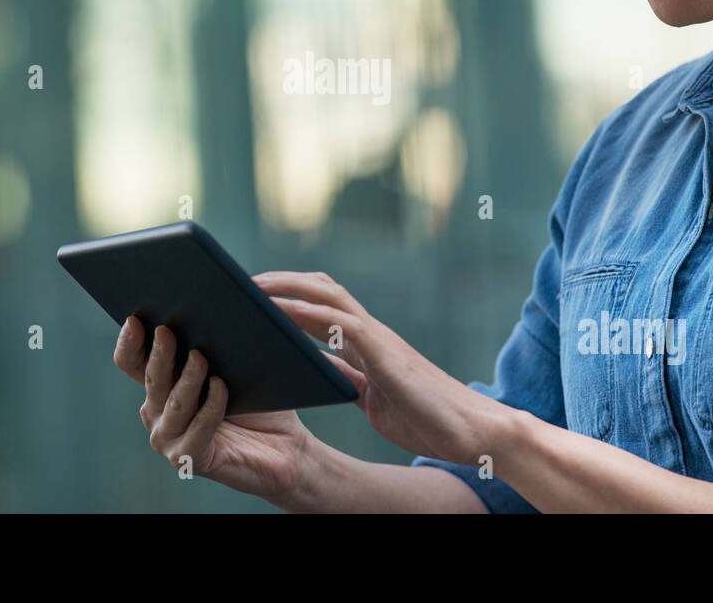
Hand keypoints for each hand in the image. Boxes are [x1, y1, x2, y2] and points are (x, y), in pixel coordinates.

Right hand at [113, 316, 313, 500]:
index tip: (136, 317)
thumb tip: (216, 302)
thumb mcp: (236, 364)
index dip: (129, 341)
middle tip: (168, 330)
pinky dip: (210, 408)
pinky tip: (221, 387)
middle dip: (159, 353)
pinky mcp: (189, 458)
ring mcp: (170, 437)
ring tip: (200, 357)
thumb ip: (218, 341)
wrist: (284, 444)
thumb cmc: (259, 400)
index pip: (131, 361)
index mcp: (161, 384)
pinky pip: (196, 430)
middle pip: (151, 378)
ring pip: (173, 403)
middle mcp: (157, 411)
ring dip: (187, 379)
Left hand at [253, 271, 504, 466]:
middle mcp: (371, 331)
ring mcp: (379, 337)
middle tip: (241, 282)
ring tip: (251, 287)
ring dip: (287, 286)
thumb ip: (348, 376)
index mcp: (367, 341)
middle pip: (321, 287)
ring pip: (328, 293)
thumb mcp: (373, 396)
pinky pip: (339, 323)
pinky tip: (279, 314)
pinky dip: (306, 313)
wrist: (471, 431)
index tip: (255, 292)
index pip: (323, 303)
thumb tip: (317, 368)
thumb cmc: (426, 416)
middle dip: (282, 280)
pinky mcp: (385, 352)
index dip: (290, 292)